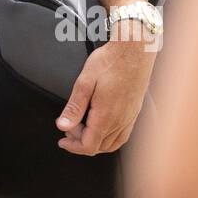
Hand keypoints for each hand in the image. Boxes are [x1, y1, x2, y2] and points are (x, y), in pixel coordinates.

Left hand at [55, 29, 157, 154]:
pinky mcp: (135, 112)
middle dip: (80, 142)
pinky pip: (122, 135)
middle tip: (69, 126)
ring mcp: (130, 118)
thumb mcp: (85, 82)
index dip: (73, 147)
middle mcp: (120, 121)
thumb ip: (74, 107)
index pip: (89, 146)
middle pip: (99, 147)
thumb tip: (63, 126)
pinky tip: (100, 125)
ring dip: (95, 141)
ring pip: (112, 143)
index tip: (62, 140)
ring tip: (82, 127)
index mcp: (106, 116)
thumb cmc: (111, 61)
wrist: (135, 50)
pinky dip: (109, 137)